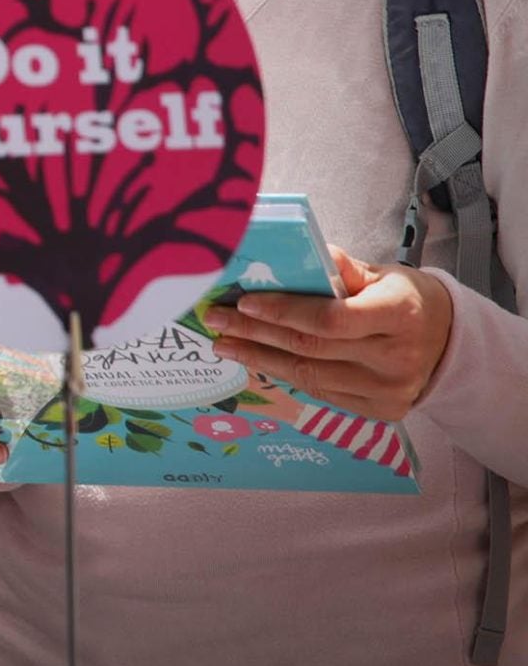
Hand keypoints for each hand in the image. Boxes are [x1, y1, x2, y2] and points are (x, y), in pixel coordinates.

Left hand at [201, 247, 456, 419]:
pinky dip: (285, 374)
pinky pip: (321, 392)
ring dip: (259, 358)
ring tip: (225, 343)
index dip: (283, 312)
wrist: (450, 343)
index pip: (331, 319)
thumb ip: (341, 268)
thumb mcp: (383, 275)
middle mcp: (397, 358)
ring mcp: (389, 391)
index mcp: (399, 315)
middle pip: (310, 348)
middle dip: (254, 333)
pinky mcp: (381, 411)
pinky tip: (258, 359)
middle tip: (215, 319)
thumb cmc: (405, 299)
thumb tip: (296, 254)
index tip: (244, 303)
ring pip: (309, 376)